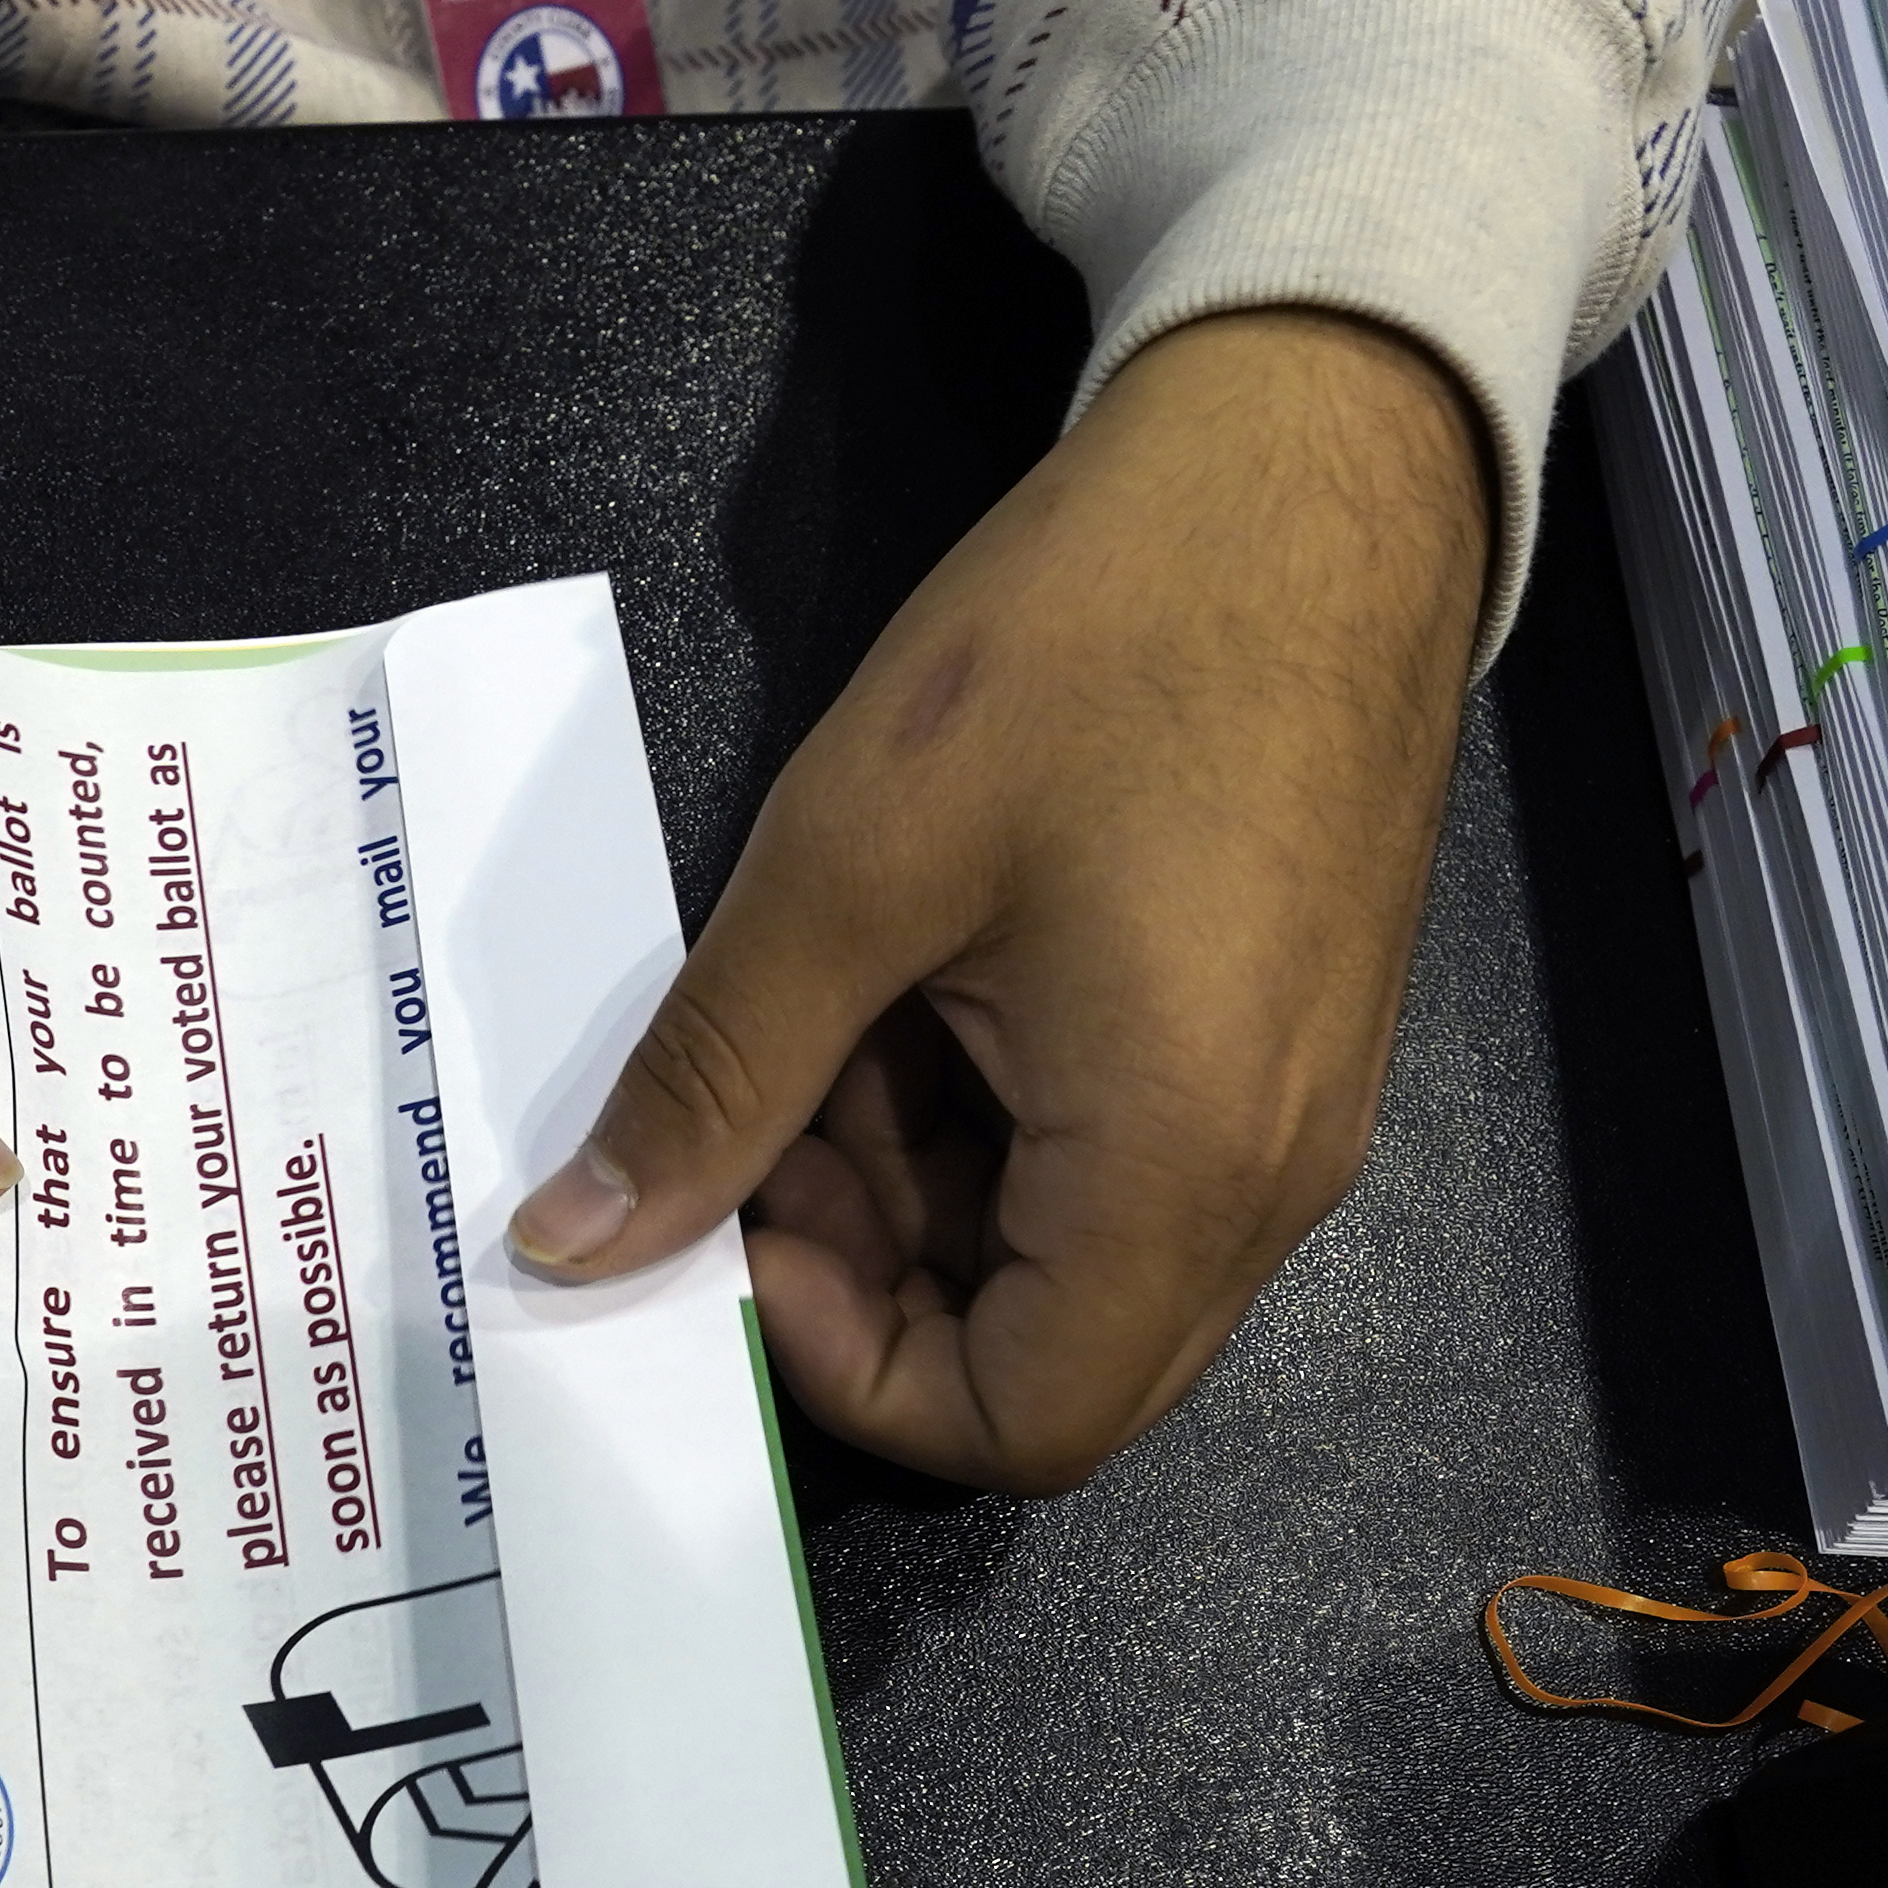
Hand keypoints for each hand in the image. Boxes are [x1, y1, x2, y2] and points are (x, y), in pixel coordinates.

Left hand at [505, 309, 1489, 1491]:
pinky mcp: (1271, 1039)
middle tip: (756, 1103)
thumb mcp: (851, 864)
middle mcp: (1265, 1182)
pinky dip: (979, 1114)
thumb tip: (574, 1246)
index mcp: (1183, 1167)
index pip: (1021, 1424)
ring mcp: (1284, 1111)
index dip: (844, 1367)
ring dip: (907, 1179)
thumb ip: (711, 1078)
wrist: (1313, 462)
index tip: (739, 1217)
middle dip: (863, 1266)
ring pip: (1061, 1249)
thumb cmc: (1091, 645)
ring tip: (820, 1010)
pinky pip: (1109, 1156)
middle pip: (1043, 1352)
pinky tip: (903, 979)